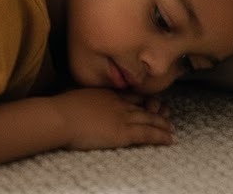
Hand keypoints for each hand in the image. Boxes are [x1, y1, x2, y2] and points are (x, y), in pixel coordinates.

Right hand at [52, 89, 175, 149]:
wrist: (61, 116)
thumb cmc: (62, 108)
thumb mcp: (75, 97)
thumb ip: (84, 98)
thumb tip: (79, 100)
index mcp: (106, 93)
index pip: (129, 95)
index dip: (141, 98)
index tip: (150, 100)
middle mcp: (117, 102)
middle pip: (142, 104)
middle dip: (156, 109)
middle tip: (166, 111)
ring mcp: (122, 116)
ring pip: (149, 119)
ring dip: (162, 124)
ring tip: (171, 128)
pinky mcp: (124, 132)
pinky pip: (148, 133)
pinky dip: (160, 136)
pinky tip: (169, 139)